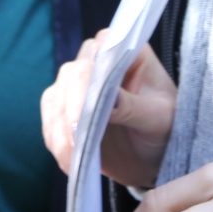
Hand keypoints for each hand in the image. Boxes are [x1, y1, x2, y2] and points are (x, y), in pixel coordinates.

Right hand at [39, 31, 176, 189]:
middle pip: (73, 77)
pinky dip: (55, 141)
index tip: (89, 107)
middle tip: (77, 139)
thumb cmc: (162, 126)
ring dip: (60, 131)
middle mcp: (95, 60)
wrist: (152, 153)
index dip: (91, 77)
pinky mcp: (63, 109)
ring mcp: (75, 84)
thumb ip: (135, 107)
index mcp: (124, 50)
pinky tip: (68, 161)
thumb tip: (111, 101)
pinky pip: (50, 122)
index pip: (101, 52)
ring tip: (71, 157)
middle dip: (72, 109)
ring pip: (55, 99)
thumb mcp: (159, 118)